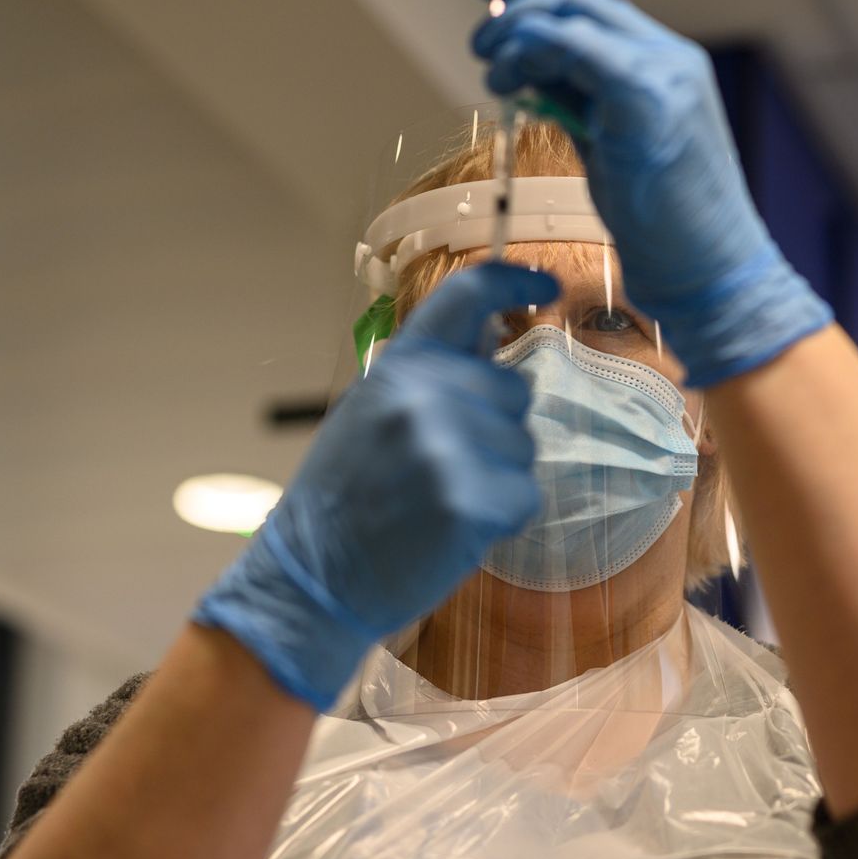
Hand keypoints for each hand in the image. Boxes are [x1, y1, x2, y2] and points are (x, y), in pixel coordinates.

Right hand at [192, 264, 558, 709]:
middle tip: (442, 467)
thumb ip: (430, 375)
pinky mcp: (470, 500)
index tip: (545, 285)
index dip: (513, 281)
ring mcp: (447, 446)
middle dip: (495, 427)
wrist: (312, 578)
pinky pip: (525, 495)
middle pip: (514, 389)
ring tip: (439, 501)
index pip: (466, 296)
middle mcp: (423, 395)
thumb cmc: (344, 500)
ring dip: (498, 475)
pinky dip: (503, 517)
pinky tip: (455, 530)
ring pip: (523, 445)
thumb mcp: (372, 412)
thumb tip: (494, 336)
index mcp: (397, 366)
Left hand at [462, 0, 830, 387]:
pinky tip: (508, 82)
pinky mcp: (646, 99)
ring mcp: (664, 75)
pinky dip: (531, 56)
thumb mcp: (612, 149)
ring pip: (572, 18)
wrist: (712, 272)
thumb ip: (579, 103)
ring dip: (517, 35)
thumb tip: (531, 76)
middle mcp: (671, 59)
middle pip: (581, 0)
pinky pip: (574, 50)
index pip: (595, 9)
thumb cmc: (666, 227)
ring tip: (490, 67)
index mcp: (669, 66)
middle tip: (476, 15)